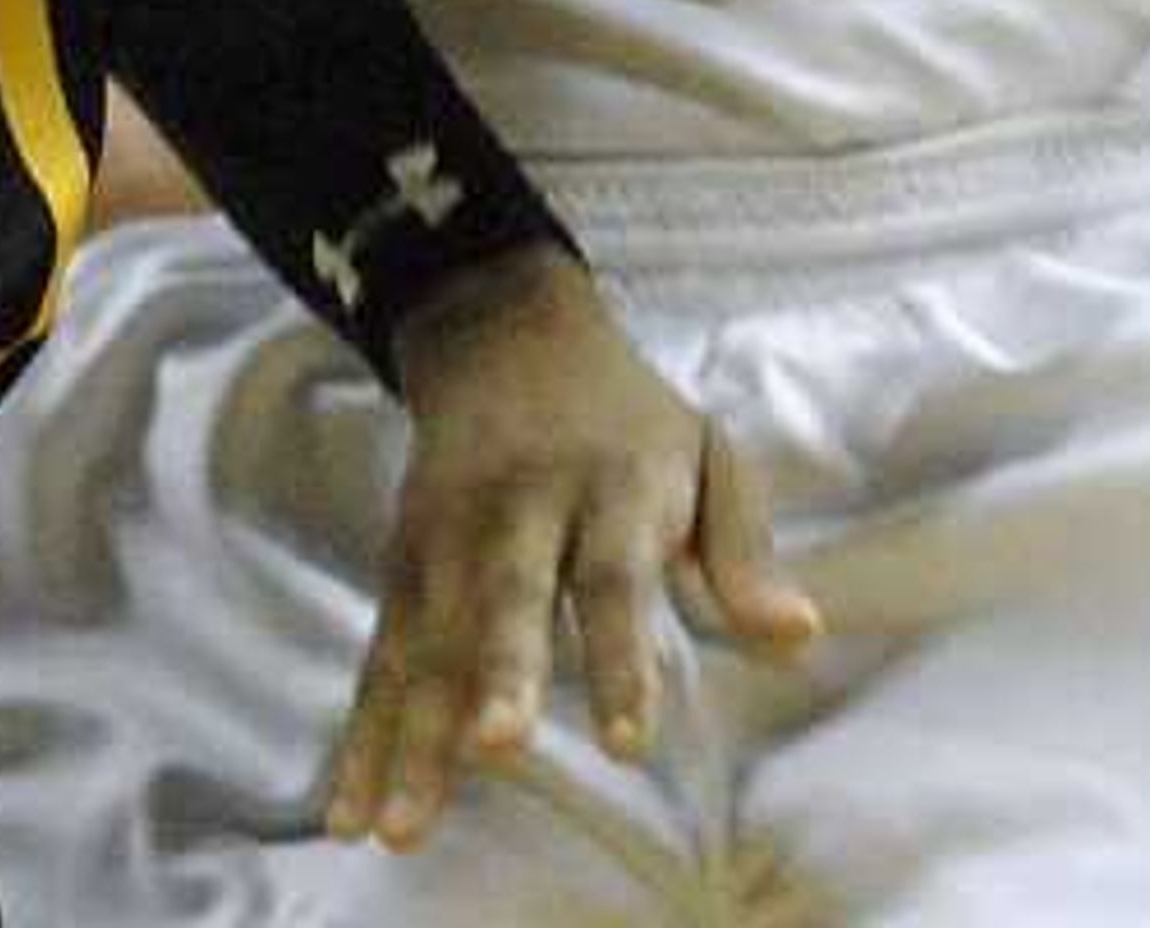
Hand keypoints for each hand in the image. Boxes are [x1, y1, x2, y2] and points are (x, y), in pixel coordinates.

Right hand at [327, 247, 816, 851]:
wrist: (500, 326)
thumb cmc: (624, 415)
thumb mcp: (705, 452)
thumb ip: (742, 551)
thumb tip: (801, 636)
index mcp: (611, 486)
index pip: (615, 578)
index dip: (619, 658)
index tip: (626, 741)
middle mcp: (522, 510)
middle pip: (509, 594)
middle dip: (502, 670)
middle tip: (498, 745)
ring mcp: (450, 534)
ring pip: (430, 636)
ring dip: (413, 729)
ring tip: (398, 822)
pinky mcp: (403, 559)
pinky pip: (380, 652)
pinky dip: (361, 730)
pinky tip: (348, 808)